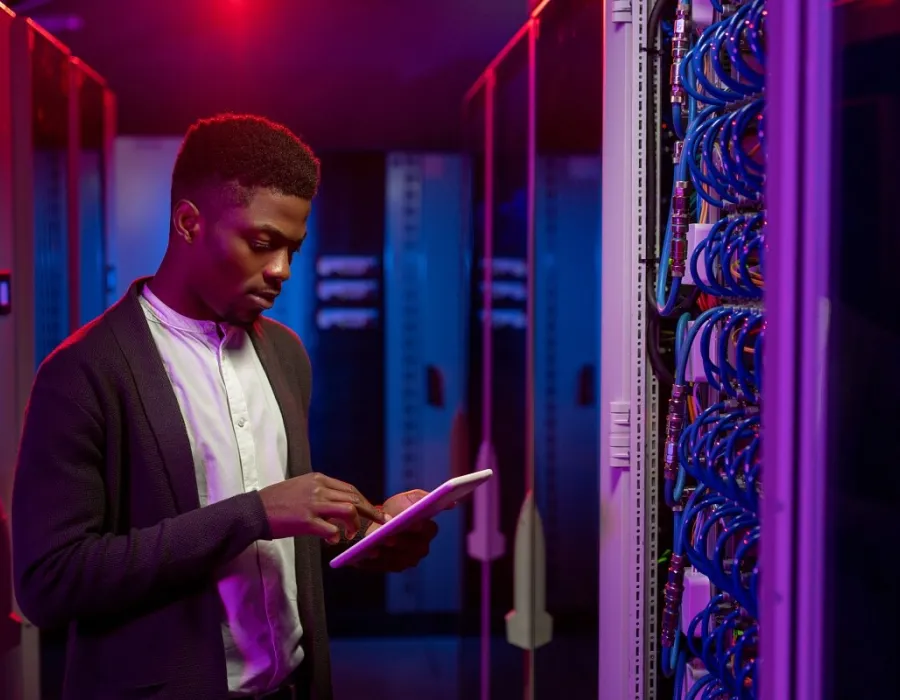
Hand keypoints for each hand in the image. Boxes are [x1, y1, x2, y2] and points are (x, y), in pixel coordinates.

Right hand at [259, 472, 383, 543]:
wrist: (254, 511)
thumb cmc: (277, 501)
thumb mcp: (301, 488)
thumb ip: (321, 494)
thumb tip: (340, 508)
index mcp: (319, 479)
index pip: (350, 489)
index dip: (365, 501)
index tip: (374, 511)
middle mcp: (319, 488)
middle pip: (354, 498)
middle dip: (370, 512)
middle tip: (380, 523)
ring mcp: (313, 503)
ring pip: (348, 510)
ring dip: (356, 524)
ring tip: (352, 533)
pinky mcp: (306, 520)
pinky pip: (331, 528)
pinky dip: (336, 535)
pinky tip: (333, 539)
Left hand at [354, 490, 438, 572]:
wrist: (373, 523)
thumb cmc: (394, 510)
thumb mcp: (408, 499)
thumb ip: (424, 498)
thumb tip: (451, 503)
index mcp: (428, 530)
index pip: (430, 530)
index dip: (421, 527)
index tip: (413, 522)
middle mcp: (421, 548)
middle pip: (415, 547)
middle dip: (402, 541)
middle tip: (389, 535)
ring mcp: (408, 560)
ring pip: (400, 557)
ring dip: (387, 551)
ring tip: (375, 544)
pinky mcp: (393, 567)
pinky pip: (386, 565)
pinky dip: (377, 559)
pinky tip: (369, 552)